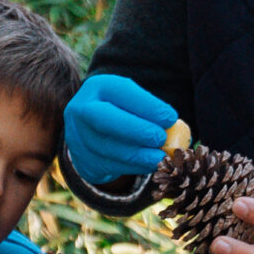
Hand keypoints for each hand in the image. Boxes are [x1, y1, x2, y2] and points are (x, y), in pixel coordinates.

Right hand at [63, 73, 178, 186]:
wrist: (92, 131)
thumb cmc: (124, 111)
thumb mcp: (133, 102)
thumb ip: (151, 111)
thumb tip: (176, 129)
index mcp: (98, 86)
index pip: (121, 92)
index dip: (146, 105)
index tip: (170, 117)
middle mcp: (80, 108)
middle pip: (104, 119)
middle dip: (136, 129)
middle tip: (161, 138)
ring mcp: (77, 136)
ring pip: (106, 147)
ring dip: (137, 154)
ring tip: (160, 157)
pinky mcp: (82, 160)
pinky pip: (107, 165)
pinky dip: (132, 167)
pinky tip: (149, 165)